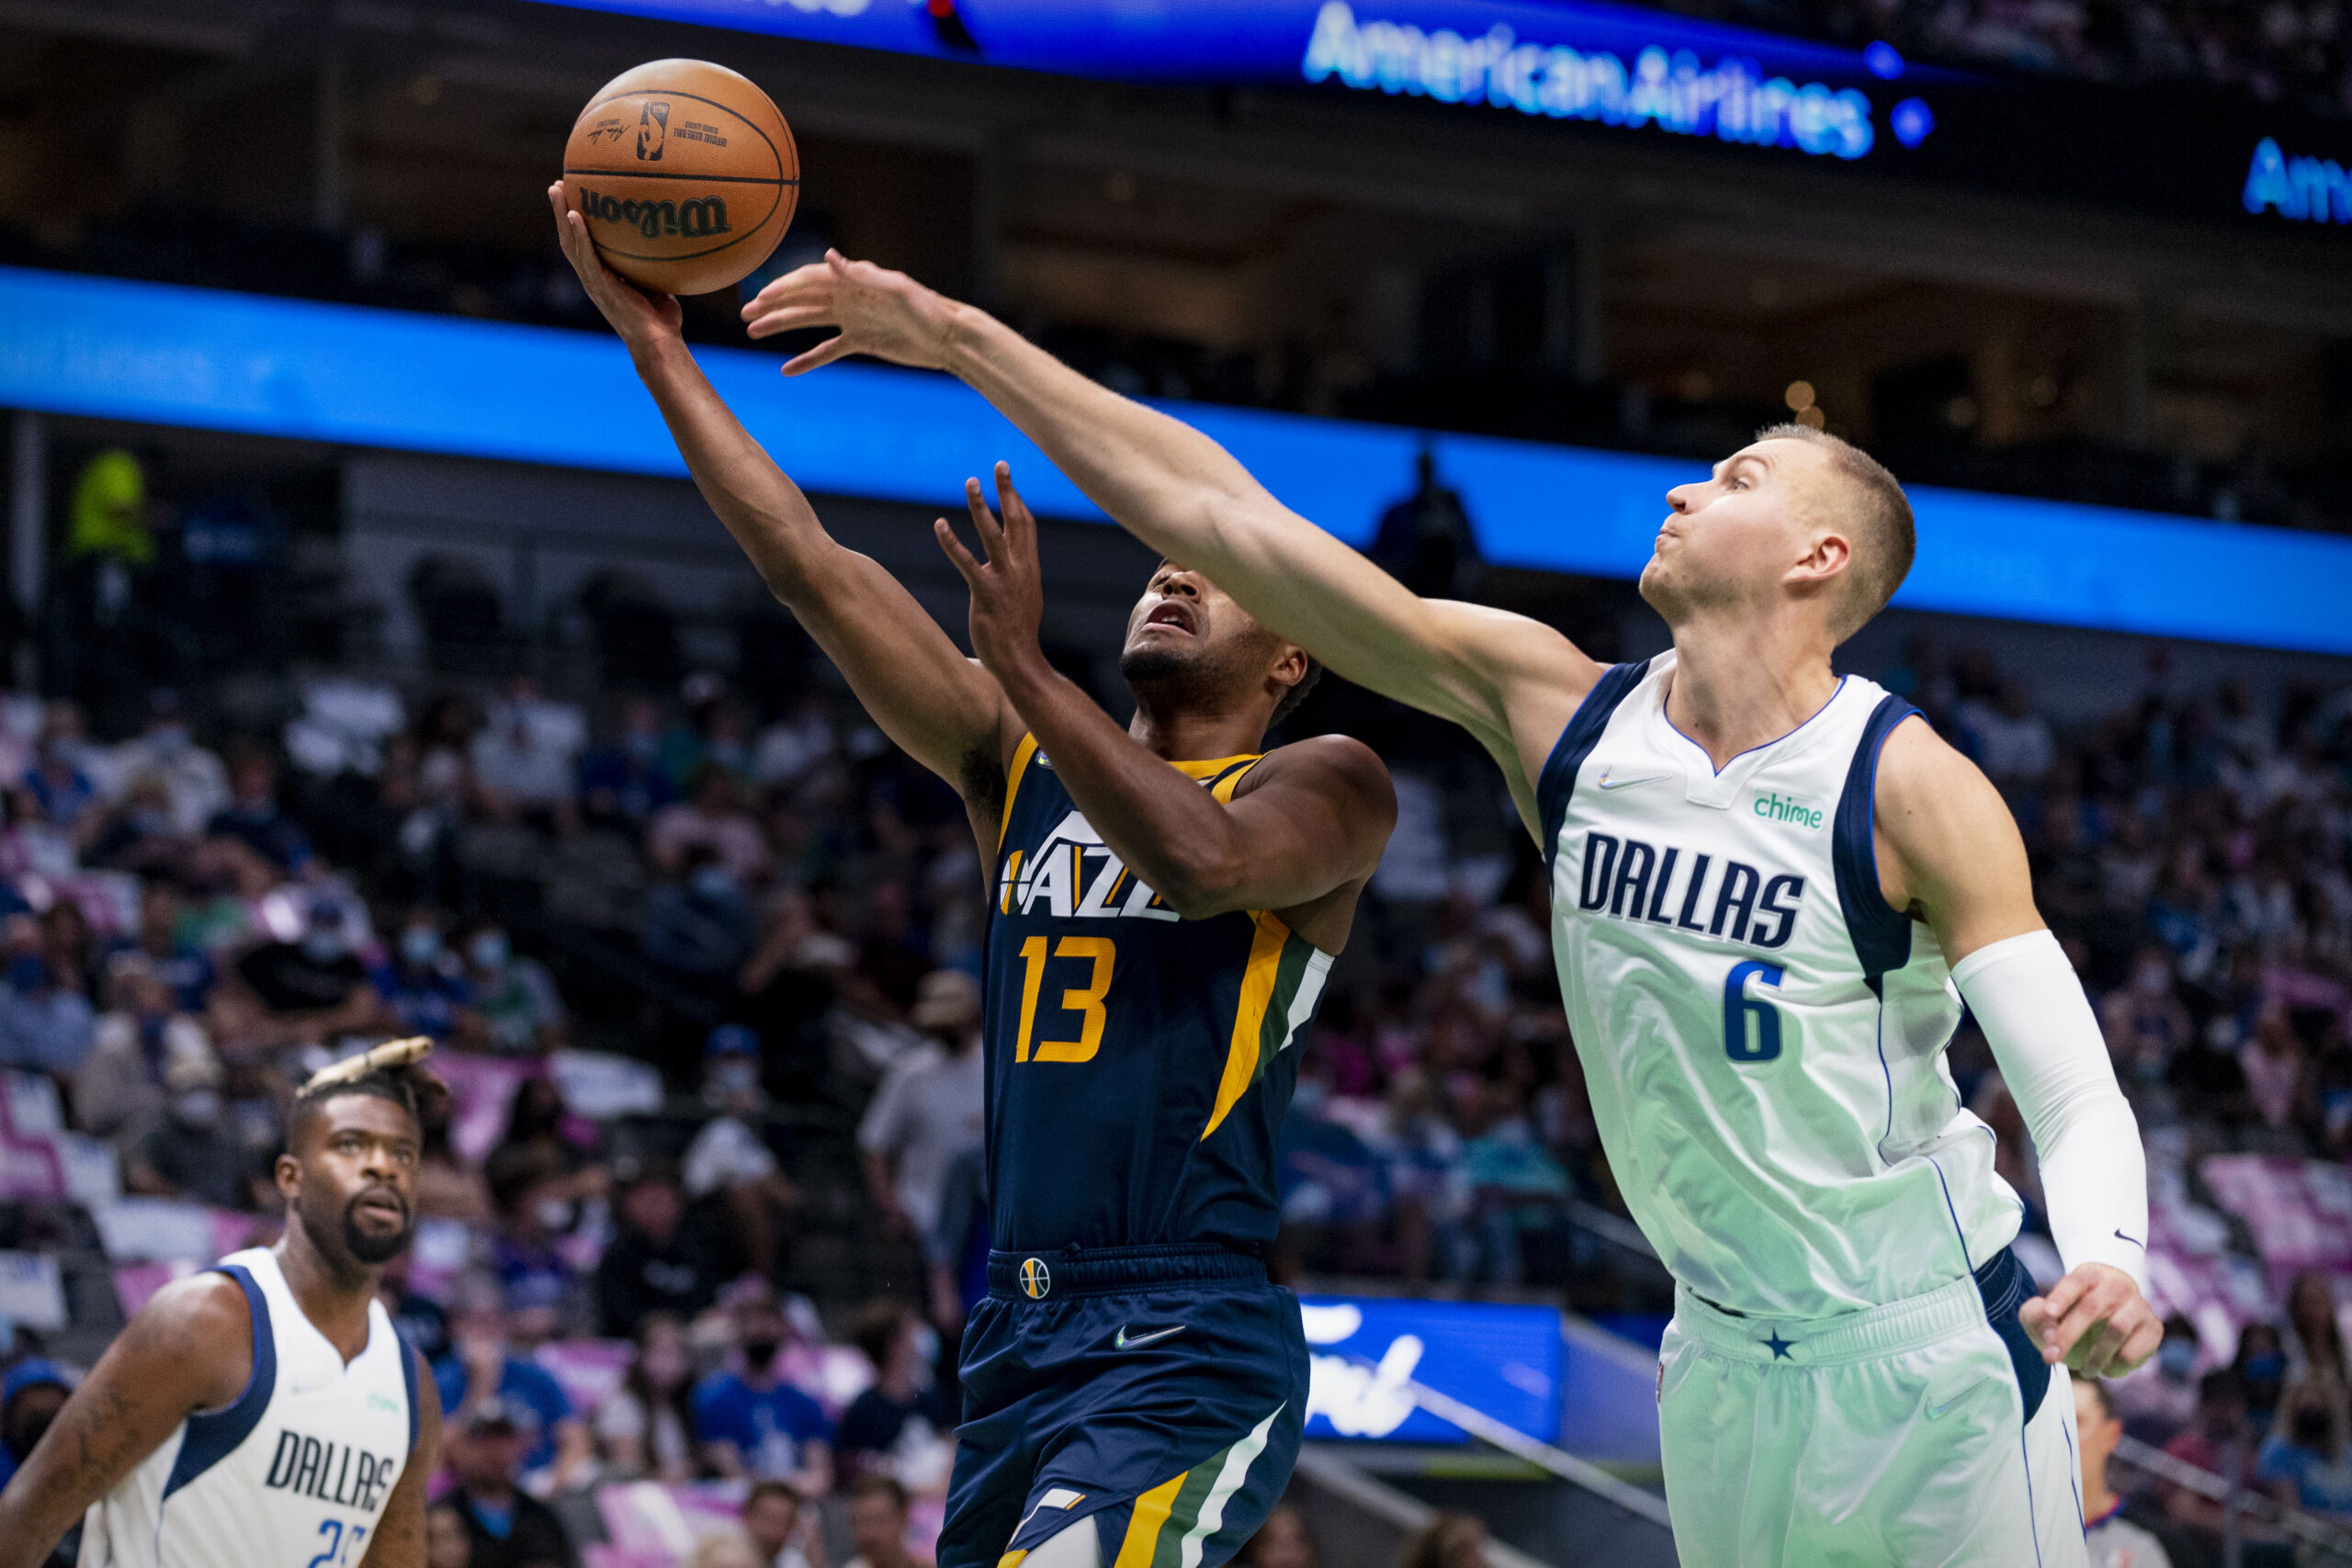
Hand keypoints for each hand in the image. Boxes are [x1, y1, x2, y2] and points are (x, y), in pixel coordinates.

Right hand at [544, 181, 682, 351]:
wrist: (657, 342)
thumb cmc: (660, 318)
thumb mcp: (655, 283)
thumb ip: (651, 264)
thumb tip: (667, 238)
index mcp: (601, 276)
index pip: (582, 244)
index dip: (575, 222)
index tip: (573, 196)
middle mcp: (592, 277)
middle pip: (569, 239)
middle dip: (561, 211)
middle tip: (558, 185)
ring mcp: (593, 282)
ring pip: (570, 243)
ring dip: (562, 215)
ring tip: (557, 190)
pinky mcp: (599, 286)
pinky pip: (586, 256)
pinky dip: (579, 235)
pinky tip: (575, 215)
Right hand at [739, 250, 960, 375]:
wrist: (948, 338)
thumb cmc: (927, 309)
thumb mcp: (896, 290)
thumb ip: (860, 275)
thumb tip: (828, 256)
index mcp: (854, 280)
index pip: (810, 280)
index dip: (784, 287)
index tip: (759, 298)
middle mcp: (849, 296)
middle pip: (803, 299)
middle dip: (773, 305)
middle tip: (744, 315)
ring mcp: (853, 319)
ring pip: (809, 322)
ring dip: (781, 326)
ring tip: (753, 333)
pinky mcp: (862, 341)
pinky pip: (827, 350)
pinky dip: (808, 359)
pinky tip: (786, 370)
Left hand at [934, 463, 1048, 682]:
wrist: (1020, 662)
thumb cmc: (1018, 635)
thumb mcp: (1024, 599)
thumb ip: (1019, 578)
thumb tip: (1015, 570)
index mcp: (1029, 568)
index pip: (1026, 526)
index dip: (1017, 501)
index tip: (1008, 481)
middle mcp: (1021, 569)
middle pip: (1016, 520)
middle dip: (1008, 490)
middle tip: (1000, 464)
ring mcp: (1005, 580)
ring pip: (994, 534)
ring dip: (981, 506)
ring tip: (971, 482)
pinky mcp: (986, 593)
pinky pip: (967, 563)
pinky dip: (952, 543)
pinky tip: (939, 525)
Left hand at [2021, 1261, 2161, 1376]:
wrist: (2115, 1315)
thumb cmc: (2072, 1313)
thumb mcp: (2048, 1311)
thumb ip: (2036, 1316)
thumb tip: (2047, 1333)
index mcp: (2088, 1275)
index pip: (2074, 1282)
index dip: (2061, 1297)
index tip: (2048, 1313)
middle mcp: (2115, 1286)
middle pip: (2091, 1307)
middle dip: (2068, 1335)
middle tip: (2050, 1357)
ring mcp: (2137, 1305)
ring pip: (2116, 1328)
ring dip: (2095, 1355)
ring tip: (2085, 1370)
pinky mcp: (2153, 1328)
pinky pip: (2133, 1351)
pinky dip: (2115, 1366)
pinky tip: (2106, 1368)